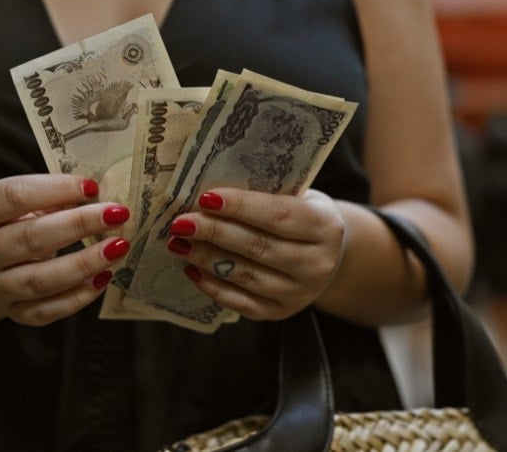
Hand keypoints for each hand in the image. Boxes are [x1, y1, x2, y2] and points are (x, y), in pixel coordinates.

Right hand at [0, 174, 130, 325]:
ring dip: (83, 264)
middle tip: (117, 214)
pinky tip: (104, 277)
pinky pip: (47, 311)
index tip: (92, 186)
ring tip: (118, 247)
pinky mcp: (15, 312)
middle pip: (29, 238)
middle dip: (78, 225)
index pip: (13, 196)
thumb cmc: (17, 223)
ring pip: (39, 280)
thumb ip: (55, 196)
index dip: (55, 189)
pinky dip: (78, 296)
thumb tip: (101, 195)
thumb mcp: (25, 203)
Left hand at [165, 188, 346, 320]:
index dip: (240, 206)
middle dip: (214, 232)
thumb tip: (209, 194)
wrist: (327, 254)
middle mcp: (317, 264)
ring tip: (179, 243)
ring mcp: (300, 293)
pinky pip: (240, 302)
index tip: (206, 197)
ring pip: (246, 275)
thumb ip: (264, 195)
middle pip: (258, 247)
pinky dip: (213, 285)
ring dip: (207, 258)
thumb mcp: (298, 197)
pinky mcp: (280, 312)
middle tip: (182, 222)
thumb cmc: (302, 215)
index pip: (278, 215)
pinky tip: (191, 268)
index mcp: (325, 226)